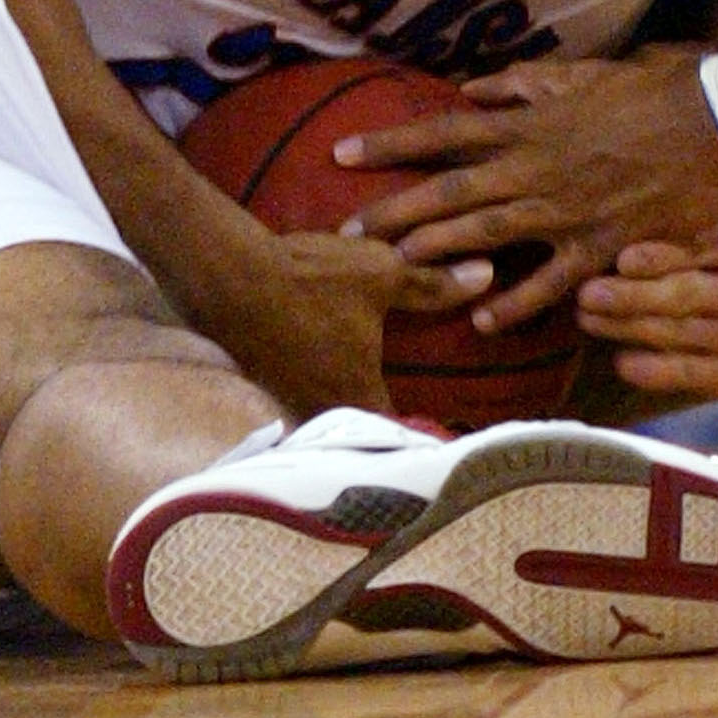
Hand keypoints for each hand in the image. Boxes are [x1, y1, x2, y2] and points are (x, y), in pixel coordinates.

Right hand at [181, 223, 493, 419]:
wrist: (230, 273)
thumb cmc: (311, 278)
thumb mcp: (382, 273)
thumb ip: (434, 283)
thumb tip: (487, 275)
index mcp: (357, 394)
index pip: (399, 434)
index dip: (423, 438)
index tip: (443, 444)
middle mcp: (321, 410)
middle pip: (362, 435)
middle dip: (387, 435)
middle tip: (415, 431)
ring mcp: (289, 399)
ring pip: (330, 420)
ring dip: (351, 418)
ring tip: (377, 413)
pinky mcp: (266, 382)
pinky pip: (303, 401)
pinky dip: (321, 396)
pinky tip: (329, 378)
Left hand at [337, 47, 717, 333]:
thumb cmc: (657, 92)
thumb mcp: (588, 77)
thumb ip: (528, 86)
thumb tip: (474, 89)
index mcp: (532, 124)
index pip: (446, 132)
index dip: (392, 143)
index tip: (343, 153)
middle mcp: (537, 168)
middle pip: (451, 190)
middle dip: (395, 209)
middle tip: (346, 229)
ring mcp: (567, 210)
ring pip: (486, 233)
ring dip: (435, 250)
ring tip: (392, 266)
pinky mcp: (600, 244)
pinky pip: (549, 282)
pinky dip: (515, 302)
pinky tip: (482, 320)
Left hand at [575, 190, 717, 399]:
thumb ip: (703, 196)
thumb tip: (638, 175)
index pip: (703, 249)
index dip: (659, 256)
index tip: (621, 259)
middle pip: (685, 296)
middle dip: (629, 296)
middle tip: (586, 293)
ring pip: (680, 335)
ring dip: (626, 328)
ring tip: (587, 317)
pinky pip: (692, 374)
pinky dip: (654, 370)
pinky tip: (622, 361)